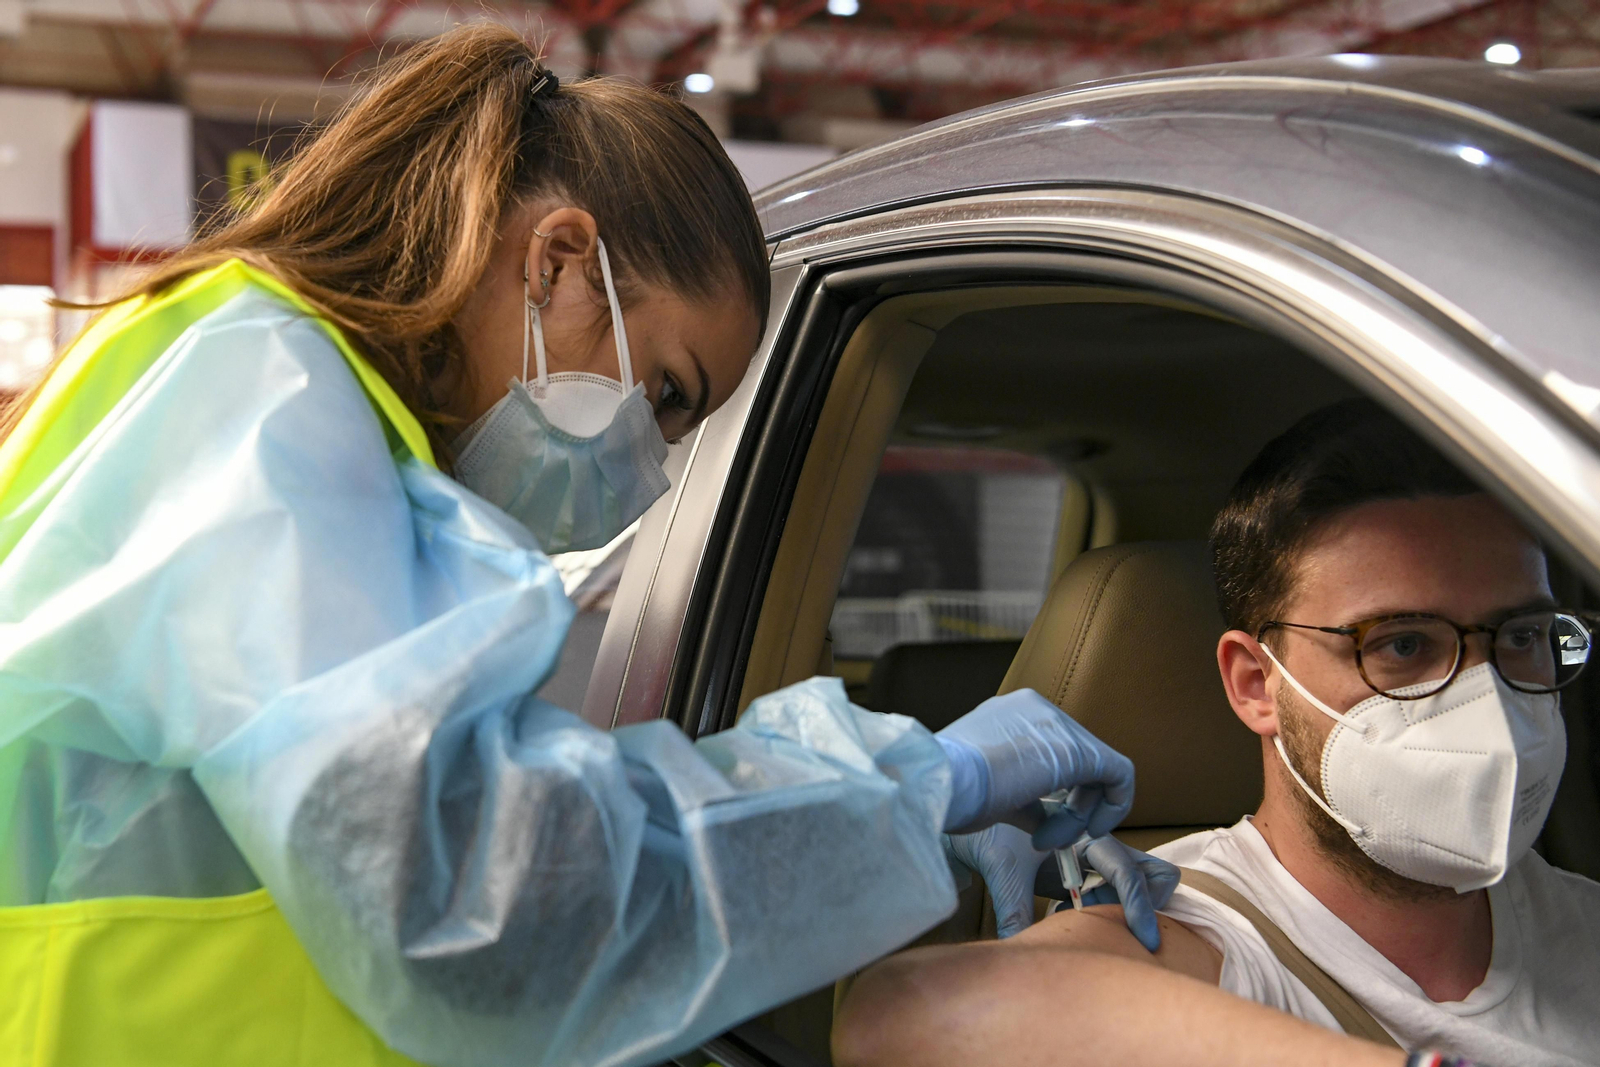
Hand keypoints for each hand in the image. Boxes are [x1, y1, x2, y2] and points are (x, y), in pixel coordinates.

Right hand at [935, 689, 1134, 849]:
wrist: (938, 785)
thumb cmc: (950, 794)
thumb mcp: (989, 791)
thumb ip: (1023, 801)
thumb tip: (1045, 823)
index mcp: (1010, 713)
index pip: (1051, 750)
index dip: (1055, 793)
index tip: (1040, 828)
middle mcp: (1035, 708)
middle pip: (1078, 758)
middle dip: (1072, 804)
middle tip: (1049, 840)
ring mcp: (1056, 723)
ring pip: (1098, 767)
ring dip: (1083, 812)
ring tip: (1052, 841)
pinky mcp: (1076, 749)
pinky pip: (1119, 774)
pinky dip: (1112, 806)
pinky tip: (1091, 831)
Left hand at [944, 825, 1178, 946]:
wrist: (968, 818)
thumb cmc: (987, 834)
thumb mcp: (1001, 868)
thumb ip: (1013, 908)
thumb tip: (1019, 950)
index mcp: (1086, 836)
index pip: (1128, 872)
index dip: (1140, 906)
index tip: (1145, 941)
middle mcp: (1097, 847)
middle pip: (1153, 872)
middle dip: (1144, 902)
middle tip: (1106, 917)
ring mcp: (1091, 862)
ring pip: (1133, 887)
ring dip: (1115, 909)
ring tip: (1072, 912)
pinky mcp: (1080, 876)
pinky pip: (1109, 897)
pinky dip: (1098, 911)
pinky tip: (1060, 911)